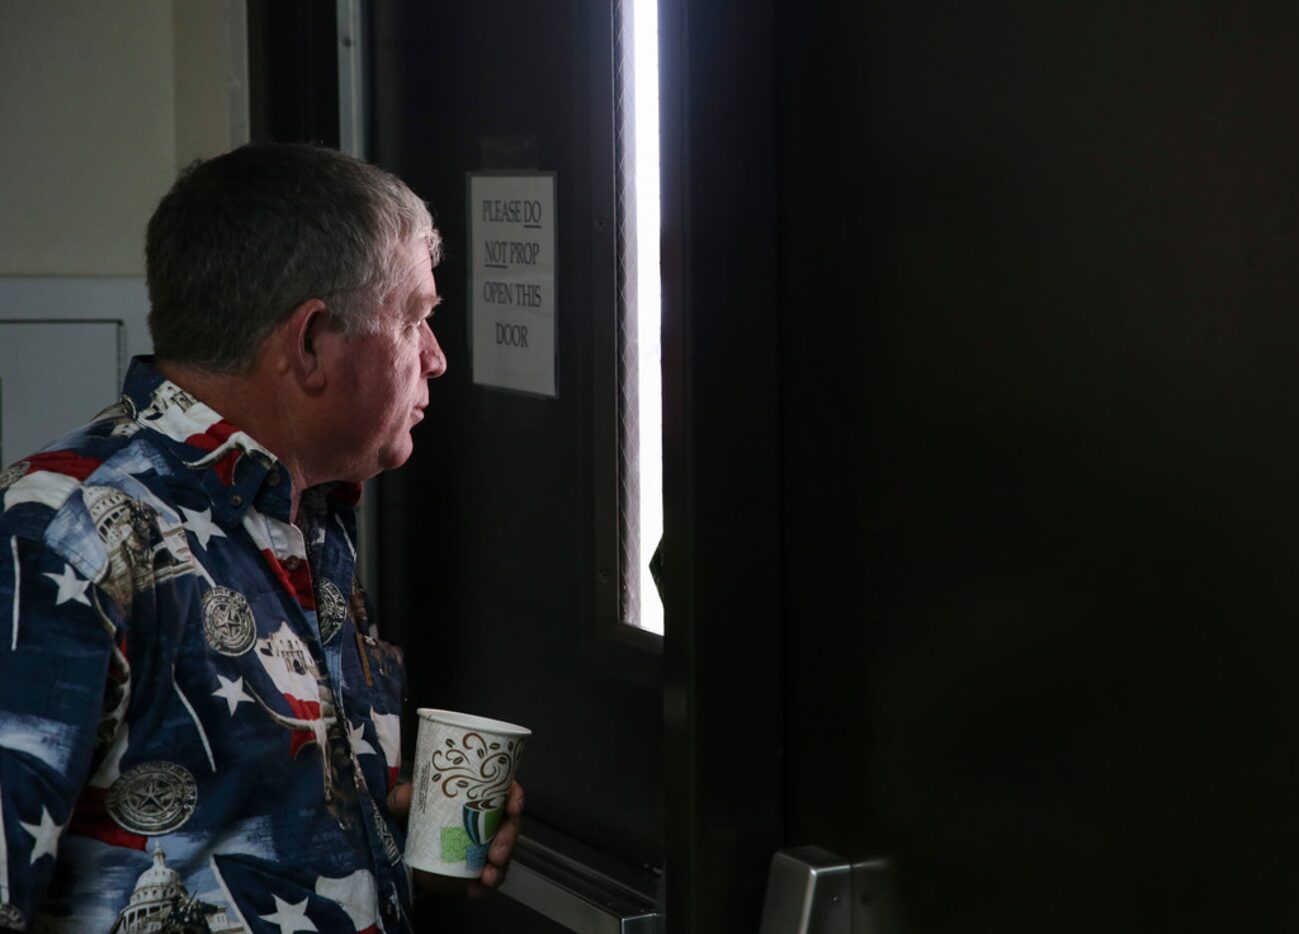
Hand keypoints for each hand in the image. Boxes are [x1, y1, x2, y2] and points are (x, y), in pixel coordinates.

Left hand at [387, 780, 525, 896]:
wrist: (405, 852)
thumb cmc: (415, 819)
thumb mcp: (407, 805)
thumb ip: (403, 798)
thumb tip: (404, 796)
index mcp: (478, 798)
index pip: (505, 792)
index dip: (514, 796)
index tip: (513, 804)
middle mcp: (487, 822)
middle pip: (509, 825)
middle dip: (509, 837)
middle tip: (497, 851)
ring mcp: (485, 848)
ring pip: (504, 853)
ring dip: (502, 865)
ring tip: (489, 874)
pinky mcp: (477, 872)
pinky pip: (489, 880)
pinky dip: (486, 885)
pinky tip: (478, 888)